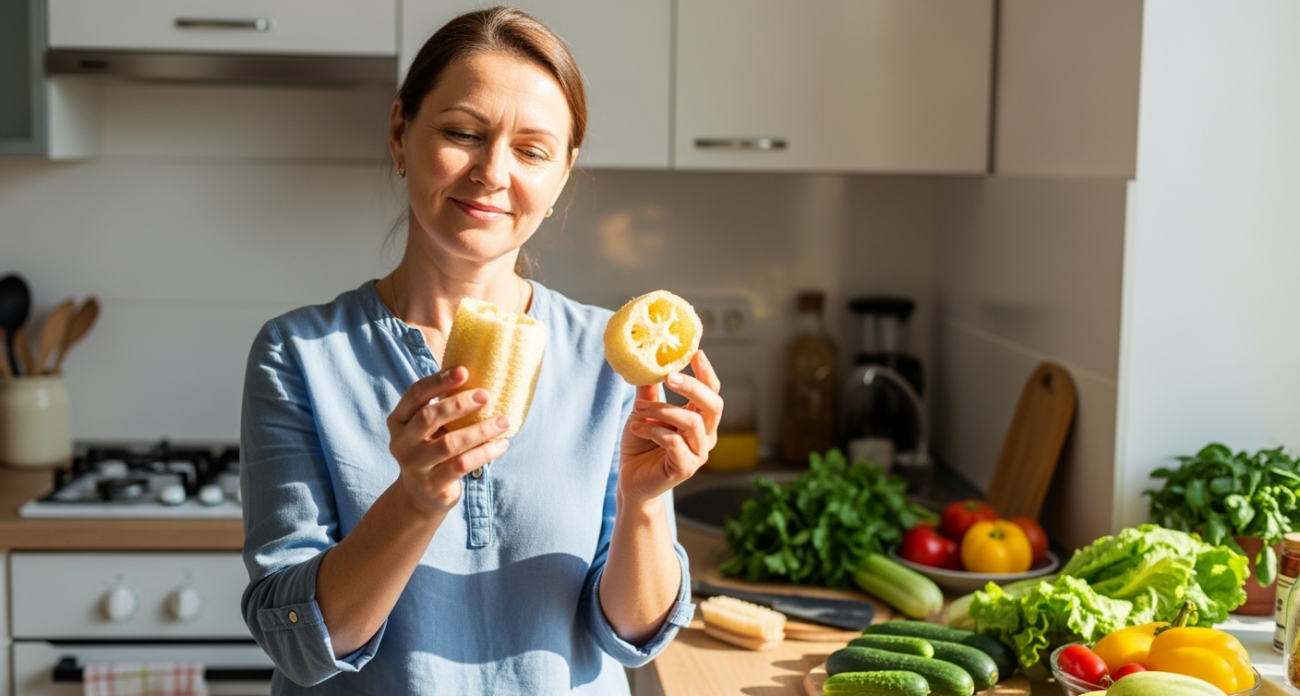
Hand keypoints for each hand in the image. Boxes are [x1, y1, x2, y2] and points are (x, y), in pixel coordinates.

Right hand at [386, 366, 510, 514]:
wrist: (420, 495)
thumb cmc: (432, 448)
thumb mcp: (429, 428)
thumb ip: (444, 406)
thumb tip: (482, 374)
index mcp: (398, 420)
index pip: (415, 394)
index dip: (438, 380)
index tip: (464, 370)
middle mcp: (401, 442)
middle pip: (428, 417)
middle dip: (459, 404)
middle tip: (486, 395)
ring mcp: (414, 466)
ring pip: (449, 443)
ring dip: (480, 430)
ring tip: (504, 421)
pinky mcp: (432, 485)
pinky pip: (461, 465)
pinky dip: (484, 453)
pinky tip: (501, 444)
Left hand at [618, 351, 722, 506]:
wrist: (631, 481)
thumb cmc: (640, 446)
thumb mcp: (644, 412)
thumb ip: (649, 390)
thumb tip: (647, 361)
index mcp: (700, 419)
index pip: (712, 392)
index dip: (707, 372)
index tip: (696, 352)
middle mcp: (705, 435)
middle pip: (714, 406)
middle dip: (693, 387)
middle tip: (670, 375)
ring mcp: (698, 454)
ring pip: (691, 423)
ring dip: (662, 410)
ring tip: (638, 409)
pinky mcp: (685, 469)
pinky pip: (674, 443)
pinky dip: (653, 431)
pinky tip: (636, 427)